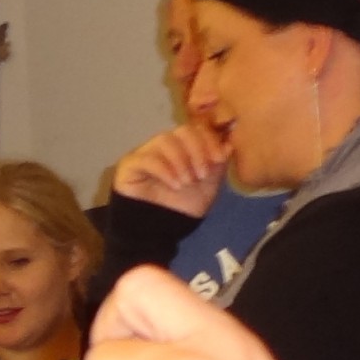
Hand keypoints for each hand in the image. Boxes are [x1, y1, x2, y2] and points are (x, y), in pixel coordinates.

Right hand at [110, 124, 231, 219]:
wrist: (159, 230)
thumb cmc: (183, 207)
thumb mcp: (209, 186)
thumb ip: (218, 165)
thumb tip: (229, 144)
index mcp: (184, 148)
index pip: (198, 130)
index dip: (210, 141)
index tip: (220, 159)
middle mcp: (165, 146)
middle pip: (182, 130)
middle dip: (197, 150)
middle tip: (202, 174)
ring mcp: (146, 152)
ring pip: (165, 140)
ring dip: (181, 161)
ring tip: (187, 182)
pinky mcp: (130, 165)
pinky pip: (147, 158)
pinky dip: (165, 170)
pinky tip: (174, 185)